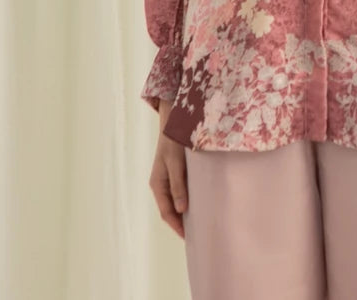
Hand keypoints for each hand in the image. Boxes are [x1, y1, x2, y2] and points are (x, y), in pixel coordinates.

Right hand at [148, 100, 188, 238]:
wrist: (174, 121)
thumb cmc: (173, 141)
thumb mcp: (175, 163)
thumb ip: (177, 185)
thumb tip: (181, 210)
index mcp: (157, 184)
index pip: (166, 212)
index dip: (177, 226)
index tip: (189, 237)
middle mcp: (160, 184)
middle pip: (170, 209)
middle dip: (180, 223)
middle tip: (197, 233)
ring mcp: (167, 178)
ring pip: (174, 202)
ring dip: (184, 213)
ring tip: (198, 222)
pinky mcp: (175, 172)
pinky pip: (179, 192)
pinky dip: (186, 200)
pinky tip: (197, 202)